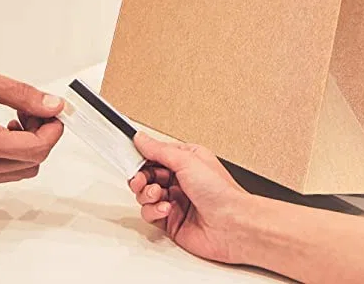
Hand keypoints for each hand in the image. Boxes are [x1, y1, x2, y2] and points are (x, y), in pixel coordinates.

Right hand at [0, 64, 64, 185]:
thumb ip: (20, 93)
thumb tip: (50, 104)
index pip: (35, 149)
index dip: (52, 130)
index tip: (53, 112)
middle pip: (32, 164)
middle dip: (41, 136)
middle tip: (33, 110)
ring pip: (19, 171)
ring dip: (27, 146)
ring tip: (15, 117)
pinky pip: (1, 172)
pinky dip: (11, 153)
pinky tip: (1, 128)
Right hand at [129, 133, 260, 265]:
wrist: (232, 225)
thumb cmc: (221, 192)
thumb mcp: (187, 160)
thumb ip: (159, 150)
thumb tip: (141, 138)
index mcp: (187, 161)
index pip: (156, 155)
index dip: (142, 157)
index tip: (130, 158)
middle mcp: (181, 180)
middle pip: (147, 176)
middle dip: (140, 177)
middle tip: (140, 180)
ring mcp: (175, 201)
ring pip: (145, 195)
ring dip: (147, 194)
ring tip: (157, 194)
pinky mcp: (171, 221)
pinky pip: (150, 214)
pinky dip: (153, 211)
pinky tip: (165, 209)